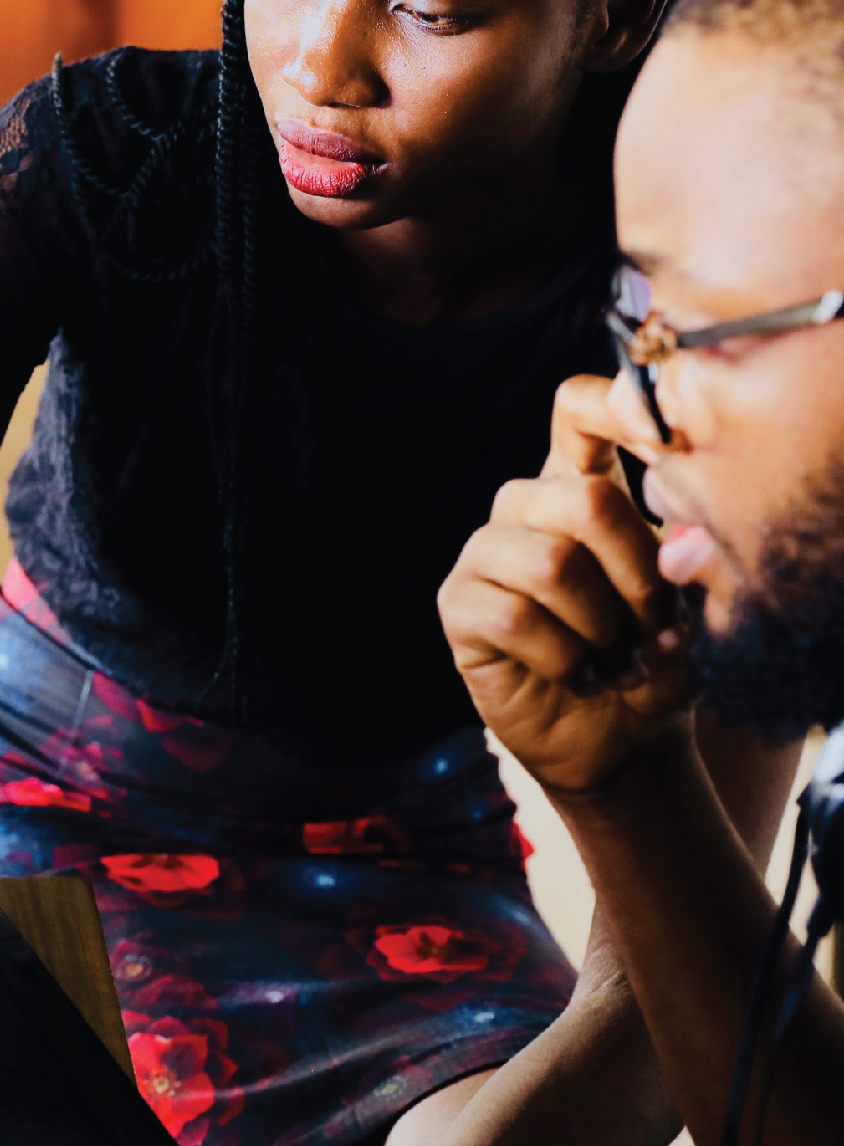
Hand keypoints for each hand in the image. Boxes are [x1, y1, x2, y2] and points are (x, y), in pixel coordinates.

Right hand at [438, 375, 694, 793]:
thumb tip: (678, 544)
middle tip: (654, 624)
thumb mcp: (688, 604)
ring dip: (602, 626)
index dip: (613, 407)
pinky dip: (564, 657)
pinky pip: (513, 617)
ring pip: (551, 564)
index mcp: (580, 486)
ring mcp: (485, 553)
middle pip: (583, 497)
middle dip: (638, 574)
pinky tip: (574, 673)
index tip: (660, 442)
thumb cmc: (654, 659)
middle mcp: (526, 508)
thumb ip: (683, 561)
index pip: (577, 410)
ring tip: (615, 657)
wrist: (621, 738)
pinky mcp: (458, 605)